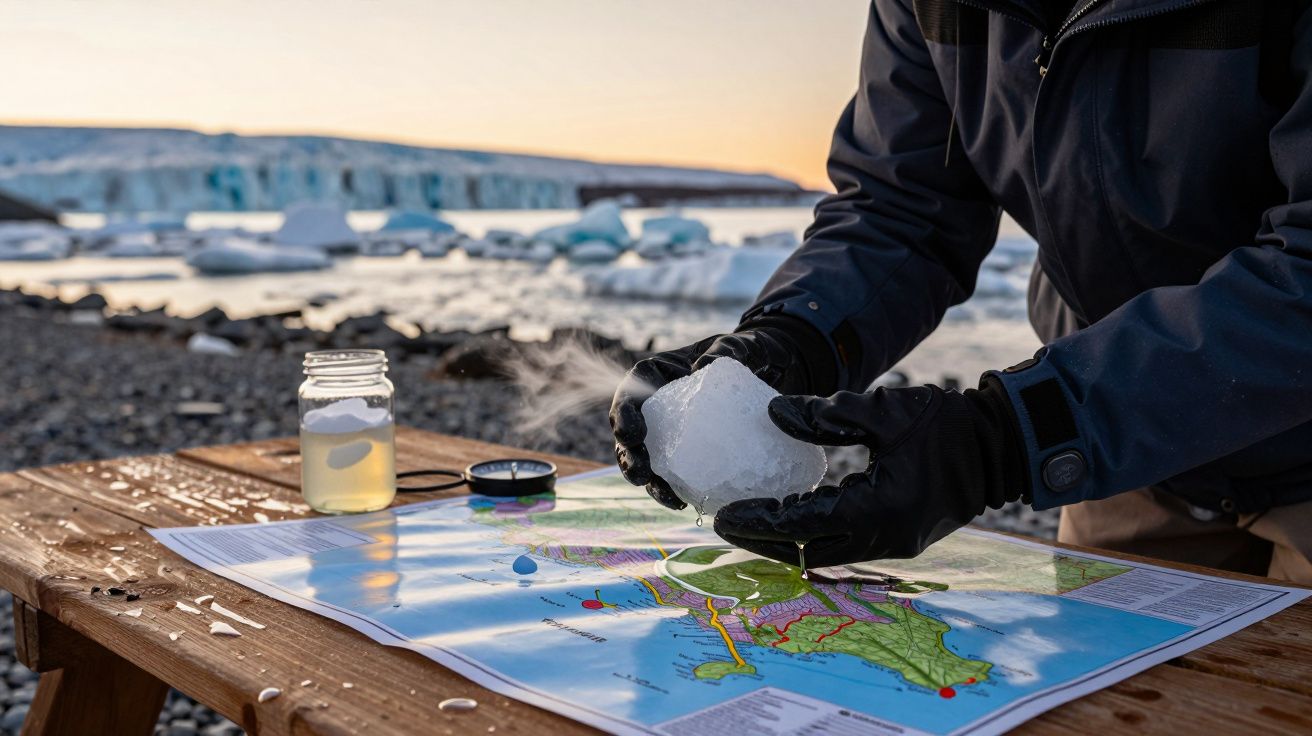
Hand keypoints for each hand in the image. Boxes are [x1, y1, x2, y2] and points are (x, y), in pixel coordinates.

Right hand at [610, 319, 827, 509]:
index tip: (632, 431)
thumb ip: (722, 351)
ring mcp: (674, 430)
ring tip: (663, 496)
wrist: (774, 368)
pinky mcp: (692, 451)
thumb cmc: (750, 350)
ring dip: (648, 480)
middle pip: (630, 432)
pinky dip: (674, 488)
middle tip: (640, 474)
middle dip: (628, 456)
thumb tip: (703, 367)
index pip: (630, 392)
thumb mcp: (738, 345)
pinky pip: (675, 472)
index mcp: (660, 374)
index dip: (623, 413)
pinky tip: (685, 503)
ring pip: (648, 458)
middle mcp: (660, 404)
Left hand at [713, 378, 1025, 564]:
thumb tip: (774, 413)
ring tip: (751, 522)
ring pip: (825, 554)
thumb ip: (827, 414)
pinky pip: (845, 546)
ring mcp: (894, 544)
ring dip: (788, 542)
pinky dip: (814, 536)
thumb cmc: (944, 423)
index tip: (724, 515)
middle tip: (727, 522)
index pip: (801, 523)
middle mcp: (883, 537)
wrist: (1000, 446)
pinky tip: (791, 519)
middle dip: (764, 541)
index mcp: (877, 508)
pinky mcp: (900, 540)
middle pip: (806, 551)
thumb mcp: (883, 410)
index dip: (759, 522)